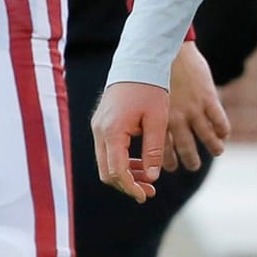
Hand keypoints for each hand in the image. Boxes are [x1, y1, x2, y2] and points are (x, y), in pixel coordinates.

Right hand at [91, 81, 168, 202]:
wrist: (140, 60)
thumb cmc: (151, 87)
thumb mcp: (158, 120)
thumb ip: (154, 150)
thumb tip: (151, 179)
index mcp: (112, 131)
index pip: (116, 171)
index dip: (130, 187)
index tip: (146, 195)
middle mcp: (99, 131)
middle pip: (107, 171)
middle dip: (126, 184)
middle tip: (149, 192)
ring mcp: (98, 126)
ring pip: (106, 162)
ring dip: (124, 174)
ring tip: (147, 180)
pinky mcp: (101, 122)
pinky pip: (107, 150)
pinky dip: (121, 161)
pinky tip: (140, 163)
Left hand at [164, 40, 231, 171]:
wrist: (172, 49)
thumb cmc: (158, 74)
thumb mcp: (151, 99)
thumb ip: (154, 118)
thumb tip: (151, 136)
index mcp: (160, 120)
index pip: (165, 150)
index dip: (170, 162)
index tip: (174, 166)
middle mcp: (178, 118)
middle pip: (187, 148)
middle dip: (191, 161)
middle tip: (194, 165)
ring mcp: (195, 108)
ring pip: (207, 137)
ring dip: (213, 148)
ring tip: (217, 151)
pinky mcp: (209, 97)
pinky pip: (220, 120)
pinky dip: (224, 130)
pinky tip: (224, 133)